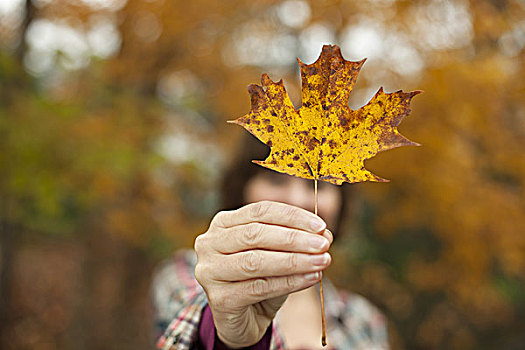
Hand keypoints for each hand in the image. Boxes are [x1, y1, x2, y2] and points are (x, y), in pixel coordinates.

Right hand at [194, 200, 332, 347]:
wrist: (243, 319)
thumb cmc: (260, 278)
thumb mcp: (279, 255)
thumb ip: (298, 242)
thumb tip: (325, 234)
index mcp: (223, 223)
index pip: (260, 211)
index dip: (292, 216)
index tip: (321, 226)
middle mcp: (210, 243)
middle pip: (256, 234)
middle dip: (294, 238)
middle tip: (324, 244)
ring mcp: (210, 271)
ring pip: (256, 261)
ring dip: (294, 260)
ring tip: (321, 261)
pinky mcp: (219, 298)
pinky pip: (259, 287)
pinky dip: (289, 282)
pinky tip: (310, 278)